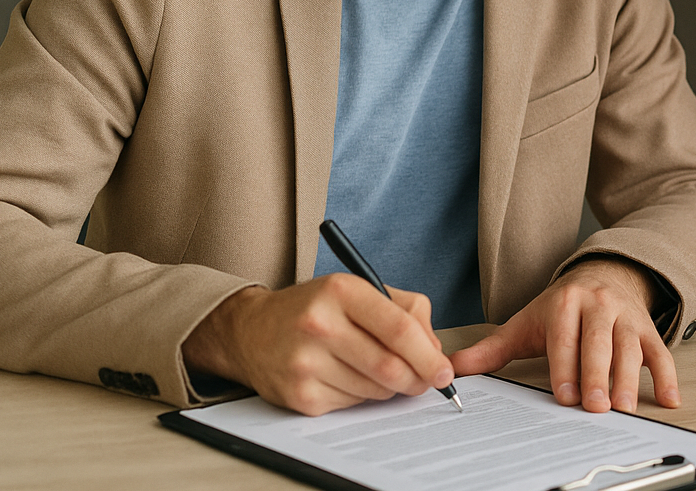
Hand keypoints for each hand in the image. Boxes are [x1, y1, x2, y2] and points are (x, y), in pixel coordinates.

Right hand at [181, 273, 452, 415]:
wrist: (250, 331)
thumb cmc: (315, 308)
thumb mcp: (359, 290)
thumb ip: (406, 311)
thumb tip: (434, 351)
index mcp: (341, 291)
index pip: (399, 329)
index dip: (429, 355)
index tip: (445, 370)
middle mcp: (319, 325)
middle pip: (390, 366)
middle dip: (418, 379)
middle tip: (426, 381)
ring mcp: (306, 363)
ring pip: (375, 390)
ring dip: (389, 387)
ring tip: (377, 370)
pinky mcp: (299, 395)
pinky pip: (352, 404)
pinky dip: (361, 396)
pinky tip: (347, 377)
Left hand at [449, 258, 677, 413]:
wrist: (603, 275)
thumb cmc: (560, 308)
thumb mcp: (525, 322)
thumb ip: (490, 349)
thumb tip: (450, 369)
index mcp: (564, 303)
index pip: (564, 338)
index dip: (565, 367)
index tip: (565, 395)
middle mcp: (599, 305)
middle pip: (599, 342)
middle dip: (598, 375)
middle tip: (596, 406)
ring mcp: (626, 316)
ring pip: (631, 348)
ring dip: (630, 379)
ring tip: (625, 407)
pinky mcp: (648, 328)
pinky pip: (661, 352)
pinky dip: (668, 377)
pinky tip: (670, 400)